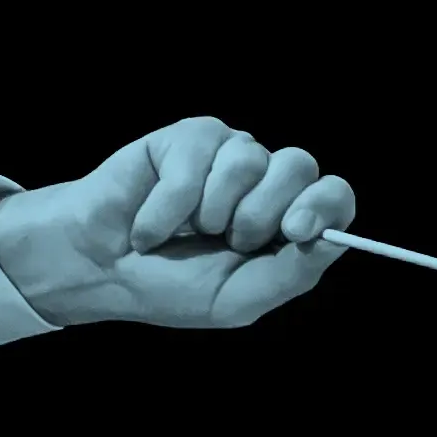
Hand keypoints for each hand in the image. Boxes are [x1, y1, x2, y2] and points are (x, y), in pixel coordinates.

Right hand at [0, 116, 355, 328]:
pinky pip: (197, 160)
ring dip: (210, 211)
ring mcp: (228, 156)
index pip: (334, 196)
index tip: (294, 231)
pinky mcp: (188, 139)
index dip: (324, 206)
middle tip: (225, 240)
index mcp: (285, 223)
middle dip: (260, 214)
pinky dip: (170, 205)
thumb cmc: (171, 287)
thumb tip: (334, 239)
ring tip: (184, 232)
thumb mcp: (238, 298)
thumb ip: (292, 272)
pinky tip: (151, 224)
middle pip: (299, 167)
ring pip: (250, 159)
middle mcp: (264, 183)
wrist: (103, 270)